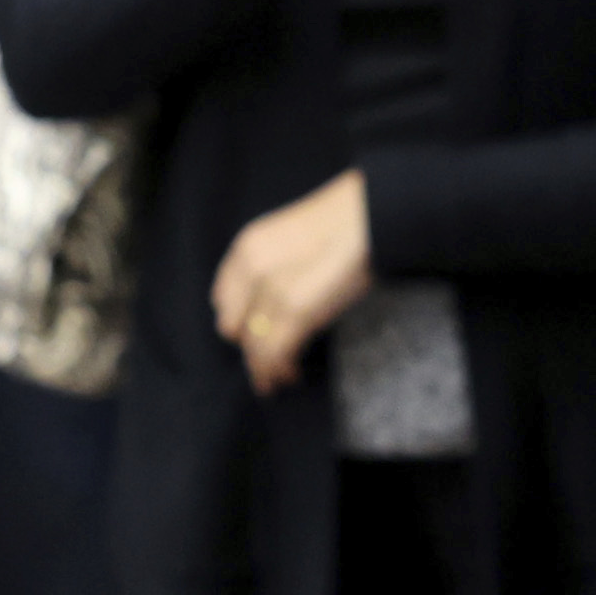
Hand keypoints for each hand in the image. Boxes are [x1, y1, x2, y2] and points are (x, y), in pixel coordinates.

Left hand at [213, 169, 373, 393]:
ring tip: (275, 380)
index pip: (223, 300)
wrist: (372, 214)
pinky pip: (276, 354)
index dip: (238, 321)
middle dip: (250, 346)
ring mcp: (273, 292)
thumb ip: (274, 265)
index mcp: (247, 248)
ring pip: (255, 347)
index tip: (252, 333)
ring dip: (264, 368)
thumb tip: (276, 298)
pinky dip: (280, 370)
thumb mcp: (291, 235)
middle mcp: (252, 270)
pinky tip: (290, 374)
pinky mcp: (297, 312)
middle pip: (235, 328)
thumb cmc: (344, 221)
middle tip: (267, 360)